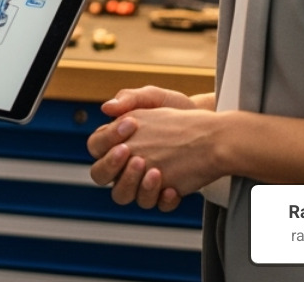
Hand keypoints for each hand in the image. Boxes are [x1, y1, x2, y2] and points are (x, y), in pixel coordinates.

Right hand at [89, 106, 226, 209]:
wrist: (207, 126)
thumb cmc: (175, 109)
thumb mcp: (154, 97)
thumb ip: (129, 98)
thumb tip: (106, 108)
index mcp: (114, 140)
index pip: (95, 146)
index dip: (107, 139)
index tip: (130, 125)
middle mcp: (122, 164)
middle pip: (100, 175)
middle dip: (113, 167)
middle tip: (135, 155)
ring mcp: (140, 181)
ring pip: (123, 195)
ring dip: (135, 185)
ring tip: (156, 171)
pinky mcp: (161, 193)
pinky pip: (155, 205)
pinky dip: (161, 199)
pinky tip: (172, 188)